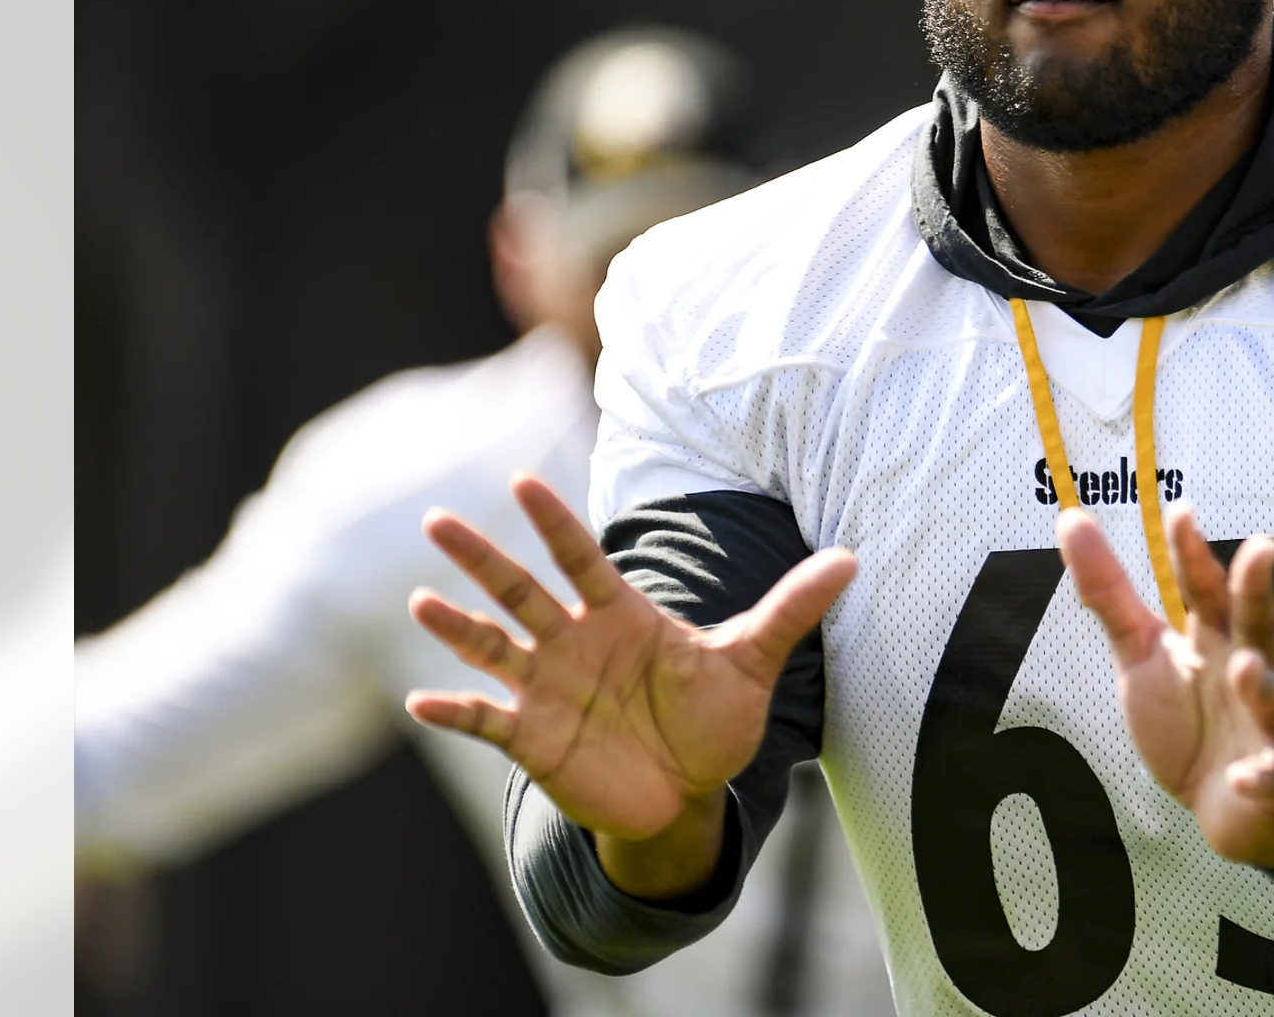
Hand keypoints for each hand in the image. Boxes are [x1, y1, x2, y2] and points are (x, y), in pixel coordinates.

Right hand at [404, 474, 853, 890]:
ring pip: (493, 648)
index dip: (554, 524)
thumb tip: (851, 559)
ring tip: (421, 600)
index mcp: (621, 616)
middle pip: (521, 592)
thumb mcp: (753, 662)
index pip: (582, 560)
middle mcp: (574, 644)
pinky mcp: (533, 739)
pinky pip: (485, 720)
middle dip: (482, 559)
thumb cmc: (713, 721)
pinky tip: (422, 699)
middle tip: (436, 520)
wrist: (687, 794)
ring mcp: (548, 689)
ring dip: (457, 627)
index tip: (522, 480)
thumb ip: (791, 609)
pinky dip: (454, 711)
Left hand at [1058, 505, 1273, 873]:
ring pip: (1272, 697)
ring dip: (1262, 684)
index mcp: (1214, 636)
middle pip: (1255, 623)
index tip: (1182, 512)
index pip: (1204, 587)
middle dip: (1257, 589)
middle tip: (1262, 547)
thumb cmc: (1186, 718)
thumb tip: (1070, 518)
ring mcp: (1268, 722)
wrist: (1224, 806)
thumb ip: (1109, 593)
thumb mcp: (1140, 653)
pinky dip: (1261, 776)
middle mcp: (1249, 667)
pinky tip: (1243, 776)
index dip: (1193, 554)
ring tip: (1244, 667)